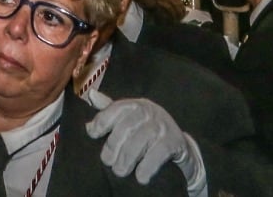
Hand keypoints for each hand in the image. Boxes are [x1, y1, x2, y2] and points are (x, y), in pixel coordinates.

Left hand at [87, 93, 205, 189]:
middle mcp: (149, 111)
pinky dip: (147, 166)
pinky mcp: (175, 141)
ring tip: (119, 171)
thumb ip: (110, 110)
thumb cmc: (147, 130)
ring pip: (140, 141)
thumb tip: (91, 96)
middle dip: (113, 145)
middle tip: (107, 162)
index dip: (102, 121)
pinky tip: (141, 177)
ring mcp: (163, 125)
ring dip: (127, 158)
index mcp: (136, 105)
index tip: (92, 134)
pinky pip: (158, 153)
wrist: (180, 145)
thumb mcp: (131, 118)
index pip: (116, 109)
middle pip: (126, 127)